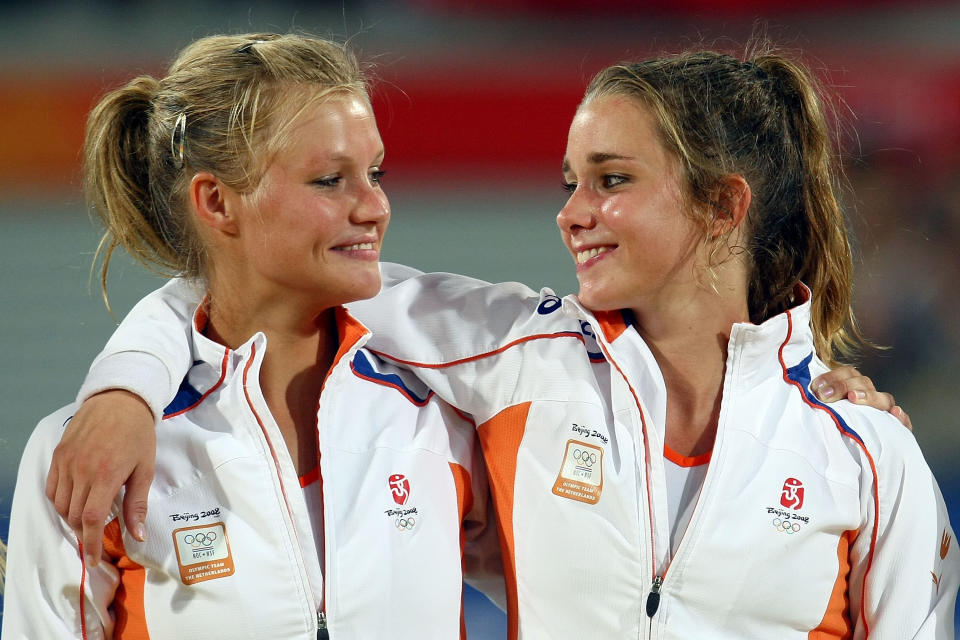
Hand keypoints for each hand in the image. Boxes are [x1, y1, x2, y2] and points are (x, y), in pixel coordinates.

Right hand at [45, 389, 156, 565]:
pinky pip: (51, 489)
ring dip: (71, 519)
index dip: (91, 544)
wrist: (120, 400)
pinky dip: (60, 502)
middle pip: (73, 516)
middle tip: (95, 540)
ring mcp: (66, 462)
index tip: (94, 561)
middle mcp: (80, 470)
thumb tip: (136, 536)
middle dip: (84, 534)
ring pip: (59, 505)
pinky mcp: (58, 456)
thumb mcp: (145, 469)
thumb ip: (137, 504)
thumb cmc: (138, 434)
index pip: (90, 520)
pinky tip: (74, 504)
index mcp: (105, 475)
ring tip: (87, 522)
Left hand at [811, 366, 911, 429]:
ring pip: (883, 398)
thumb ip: (819, 403)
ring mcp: (883, 411)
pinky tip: (896, 414)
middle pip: (863, 383)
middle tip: (826, 396)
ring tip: (854, 399)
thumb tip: (806, 395)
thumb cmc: (831, 427)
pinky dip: (901, 418)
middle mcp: (869, 396)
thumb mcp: (823, 412)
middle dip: (843, 386)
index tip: (816, 387)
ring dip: (869, 396)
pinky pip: (903, 422)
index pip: (847, 373)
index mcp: (853, 387)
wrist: (851, 455)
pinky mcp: (895, 429)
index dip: (832, 377)